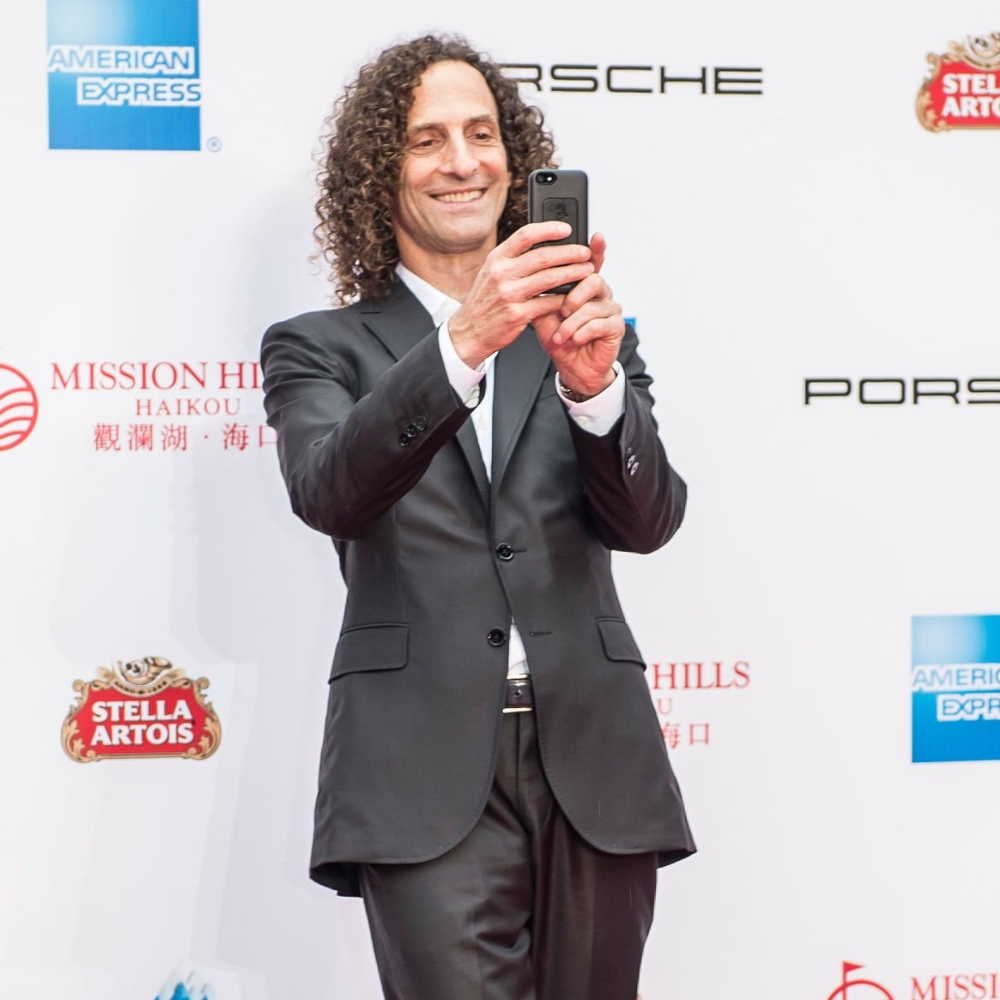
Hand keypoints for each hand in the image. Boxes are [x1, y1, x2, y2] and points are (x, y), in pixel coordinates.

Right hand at [447, 222, 595, 367]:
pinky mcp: (517, 314)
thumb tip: (542, 243)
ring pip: (550, 278)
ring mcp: (509, 294)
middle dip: (570, 253)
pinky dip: (564, 299)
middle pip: (543, 256)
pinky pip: (548, 303)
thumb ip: (513, 258)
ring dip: (573, 273)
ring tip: (587, 271)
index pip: (526, 235)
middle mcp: (501, 273)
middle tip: (585, 253)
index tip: (566, 229)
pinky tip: (574, 296)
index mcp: (496, 259)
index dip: (549, 229)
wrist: (469, 332)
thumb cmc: (485, 302)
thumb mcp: (491, 273)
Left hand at [532, 232, 624, 397]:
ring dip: (572, 323)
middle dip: (573, 297)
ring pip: (593, 306)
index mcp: (584, 286)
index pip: (592, 263)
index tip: (597, 236)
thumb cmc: (559, 338)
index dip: (596, 250)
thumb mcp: (543, 313)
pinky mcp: (616, 327)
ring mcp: (611, 310)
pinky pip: (599, 324)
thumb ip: (541, 293)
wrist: (571, 367)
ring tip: (561, 335)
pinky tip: (573, 340)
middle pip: (593, 280)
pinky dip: (581, 333)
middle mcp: (601, 294)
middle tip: (562, 312)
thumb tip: (530, 274)